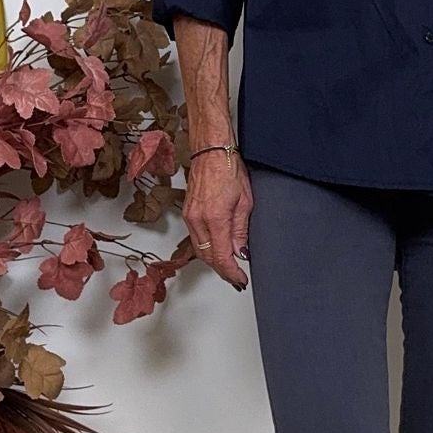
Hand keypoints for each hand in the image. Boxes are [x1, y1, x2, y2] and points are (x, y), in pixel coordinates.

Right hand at [183, 149, 252, 289]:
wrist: (210, 152)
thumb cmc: (229, 169)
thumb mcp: (245, 202)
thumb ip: (241, 231)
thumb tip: (241, 252)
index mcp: (216, 218)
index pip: (222, 257)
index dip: (231, 273)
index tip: (240, 280)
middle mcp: (199, 220)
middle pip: (208, 258)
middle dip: (222, 271)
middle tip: (237, 277)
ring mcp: (190, 217)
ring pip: (200, 250)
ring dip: (213, 261)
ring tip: (228, 267)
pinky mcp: (187, 213)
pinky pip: (195, 239)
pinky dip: (206, 249)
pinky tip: (216, 250)